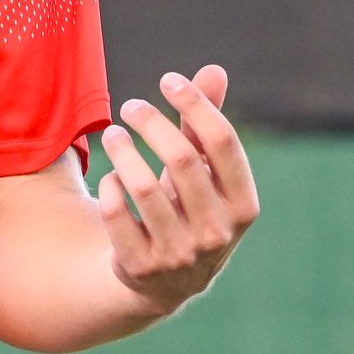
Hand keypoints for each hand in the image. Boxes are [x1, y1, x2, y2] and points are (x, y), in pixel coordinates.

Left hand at [96, 65, 259, 317]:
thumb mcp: (204, 175)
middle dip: (151, 122)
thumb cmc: (187, 209)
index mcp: (243, 206)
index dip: (195, 104)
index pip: (223, 143)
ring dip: (123, 150)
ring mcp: (179, 254)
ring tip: (113, 134)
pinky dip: (109, 187)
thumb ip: (205, 126)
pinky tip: (110, 178)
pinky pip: (116, 213)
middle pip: (182, 159)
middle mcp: (216, 233)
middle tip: (131, 106)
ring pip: (143, 187)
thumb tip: (214, 70)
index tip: (168, 80)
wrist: (162, 283)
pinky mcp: (141, 266)